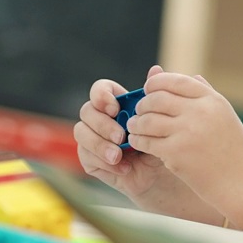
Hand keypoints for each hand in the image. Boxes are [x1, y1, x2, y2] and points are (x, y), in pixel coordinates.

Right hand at [73, 65, 174, 200]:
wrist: (158, 173)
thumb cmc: (159, 142)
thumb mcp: (161, 120)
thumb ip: (155, 96)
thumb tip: (156, 69)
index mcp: (115, 103)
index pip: (99, 89)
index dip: (102, 95)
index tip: (115, 108)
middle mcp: (99, 117)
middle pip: (87, 111)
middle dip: (102, 124)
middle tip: (120, 137)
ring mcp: (91, 137)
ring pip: (81, 133)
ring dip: (99, 144)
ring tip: (118, 156)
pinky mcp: (89, 158)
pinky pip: (86, 156)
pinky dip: (104, 162)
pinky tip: (123, 168)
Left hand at [125, 71, 242, 210]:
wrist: (241, 183)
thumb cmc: (233, 150)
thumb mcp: (226, 116)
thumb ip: (207, 95)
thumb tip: (192, 76)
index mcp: (212, 100)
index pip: (176, 81)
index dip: (157, 82)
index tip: (149, 89)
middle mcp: (199, 112)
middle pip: (158, 98)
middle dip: (143, 103)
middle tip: (139, 110)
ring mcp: (187, 132)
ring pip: (148, 120)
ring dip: (136, 122)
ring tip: (134, 125)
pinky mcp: (175, 153)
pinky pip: (146, 141)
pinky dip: (137, 140)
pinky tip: (137, 141)